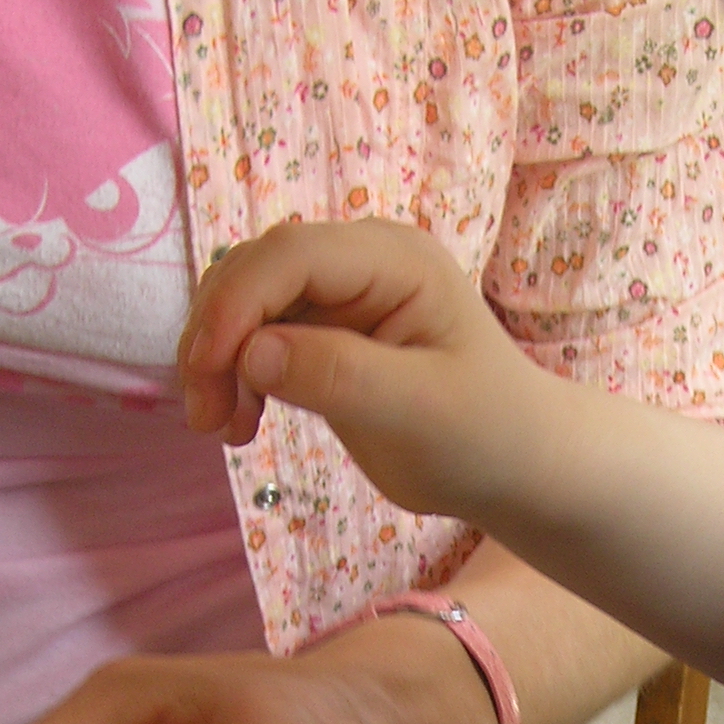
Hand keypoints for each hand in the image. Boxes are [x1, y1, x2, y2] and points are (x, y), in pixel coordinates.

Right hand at [178, 218, 561, 530]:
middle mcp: (360, 264)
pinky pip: (255, 340)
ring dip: (217, 360)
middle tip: (206, 418)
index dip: (237, 305)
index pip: (292, 255)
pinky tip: (240, 425)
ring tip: (224, 430)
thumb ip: (340, 376)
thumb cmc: (489, 435)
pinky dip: (234, 377)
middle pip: (255, 272)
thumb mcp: (422, 411)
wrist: (517, 467)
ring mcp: (339, 298)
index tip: (207, 373)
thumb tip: (252, 353)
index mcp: (395, 261)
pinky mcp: (322, 337)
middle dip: (216, 336)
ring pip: (244, 305)